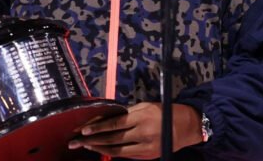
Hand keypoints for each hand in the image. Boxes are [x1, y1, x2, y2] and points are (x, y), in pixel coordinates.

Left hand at [68, 102, 203, 158]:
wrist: (186, 127)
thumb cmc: (164, 112)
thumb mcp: (146, 106)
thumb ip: (127, 112)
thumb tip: (107, 116)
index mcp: (142, 117)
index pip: (115, 124)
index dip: (98, 128)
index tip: (82, 130)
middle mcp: (143, 133)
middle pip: (112, 138)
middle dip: (91, 140)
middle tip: (75, 141)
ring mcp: (145, 147)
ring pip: (116, 150)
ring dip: (98, 148)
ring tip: (84, 146)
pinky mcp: (148, 156)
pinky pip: (125, 155)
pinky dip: (111, 152)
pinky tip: (101, 149)